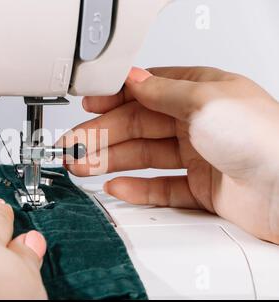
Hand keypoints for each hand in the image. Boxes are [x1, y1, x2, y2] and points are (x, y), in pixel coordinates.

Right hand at [62, 66, 278, 243]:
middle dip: (104, 135)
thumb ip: (162, 91)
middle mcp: (198, 124)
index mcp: (201, 93)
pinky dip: (136, 188)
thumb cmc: (263, 138)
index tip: (88, 106)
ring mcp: (198, 157)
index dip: (114, 99)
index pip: (147, 93)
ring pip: (144, 157)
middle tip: (75, 144)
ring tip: (84, 166)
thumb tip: (132, 78)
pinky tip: (115, 186)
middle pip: (139, 127)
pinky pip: (160, 187)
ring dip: (111, 161)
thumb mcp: (205, 100)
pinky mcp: (200, 189)